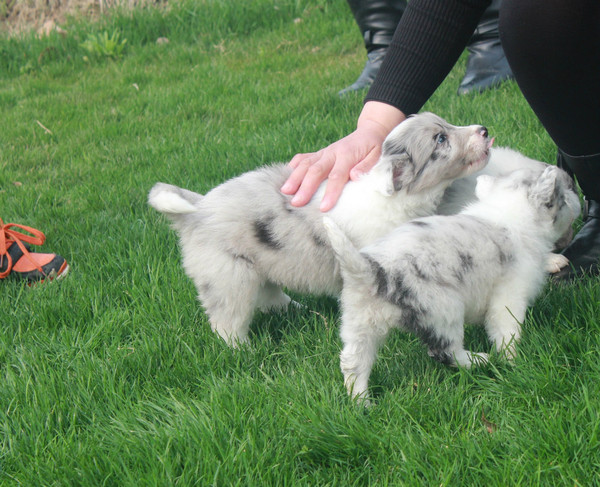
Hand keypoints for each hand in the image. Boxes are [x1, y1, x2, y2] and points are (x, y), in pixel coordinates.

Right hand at [280, 102, 405, 211]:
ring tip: (285, 191)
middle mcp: (332, 152)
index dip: (330, 192)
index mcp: (347, 155)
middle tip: (296, 203)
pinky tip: (284, 177)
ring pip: (305, 163)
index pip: (337, 175)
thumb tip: (355, 177)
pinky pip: (303, 158)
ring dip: (294, 178)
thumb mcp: (378, 156)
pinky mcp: (318, 154)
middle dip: (305, 187)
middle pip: (316, 170)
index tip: (323, 208)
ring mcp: (323, 152)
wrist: (369, 133)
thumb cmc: (374, 148)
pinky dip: (292, 167)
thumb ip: (367, 166)